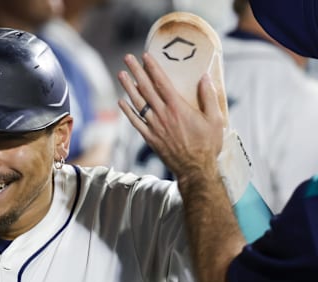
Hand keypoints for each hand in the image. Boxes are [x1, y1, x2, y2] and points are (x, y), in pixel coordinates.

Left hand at [117, 53, 223, 183]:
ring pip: (138, 103)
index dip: (152, 68)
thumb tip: (204, 77)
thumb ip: (209, 97)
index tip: (145, 56)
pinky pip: (135, 121)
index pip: (162, 82)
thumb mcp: (216, 119)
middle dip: (136, 72)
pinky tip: (121, 101)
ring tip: (121, 74)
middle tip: (128, 58)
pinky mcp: (149, 138)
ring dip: (128, 87)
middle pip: (146, 89)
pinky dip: (127, 111)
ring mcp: (154, 126)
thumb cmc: (208, 144)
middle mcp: (163, 115)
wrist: (195, 169)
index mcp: (178, 107)